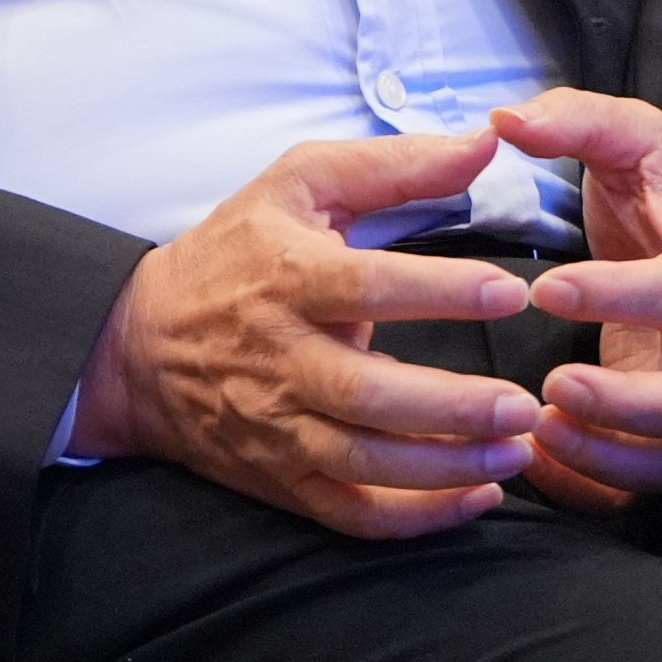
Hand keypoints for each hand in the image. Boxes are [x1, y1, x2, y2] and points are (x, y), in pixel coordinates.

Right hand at [69, 130, 545, 539]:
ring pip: (366, 461)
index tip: (509, 291)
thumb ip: (393, 165)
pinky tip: (477, 495)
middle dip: (452, 406)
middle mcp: (281, 357)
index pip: (367, 286)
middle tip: (522, 403)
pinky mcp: (282, 478)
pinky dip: (418, 517)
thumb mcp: (297, 185)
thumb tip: (485, 143)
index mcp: (286, 277)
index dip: (441, 290)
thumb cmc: (233, 255)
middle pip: (369, 393)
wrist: (139, 346)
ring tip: (518, 450)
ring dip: (448, 465)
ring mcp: (279, 426)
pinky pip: (354, 512)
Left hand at [496, 92, 661, 512]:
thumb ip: (574, 119)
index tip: (545, 289)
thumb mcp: (629, 137)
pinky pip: (649, 481)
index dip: (626, 296)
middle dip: (630, 403)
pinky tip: (538, 460)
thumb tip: (505, 120)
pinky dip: (599, 484)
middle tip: (554, 385)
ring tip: (538, 431)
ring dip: (612, 451)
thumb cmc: (658, 191)